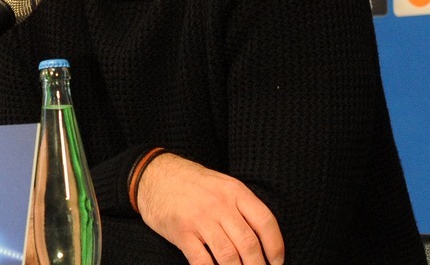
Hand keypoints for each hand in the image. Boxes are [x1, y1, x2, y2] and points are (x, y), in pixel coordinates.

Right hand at [135, 153, 283, 264]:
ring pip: (228, 256)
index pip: (265, 222)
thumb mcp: (221, 184)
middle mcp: (219, 204)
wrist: (153, 174)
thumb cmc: (191, 183)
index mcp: (234, 191)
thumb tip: (263, 239)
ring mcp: (199, 218)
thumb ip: (241, 207)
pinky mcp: (181, 231)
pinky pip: (202, 261)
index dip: (276, 247)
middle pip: (248, 244)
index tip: (276, 262)